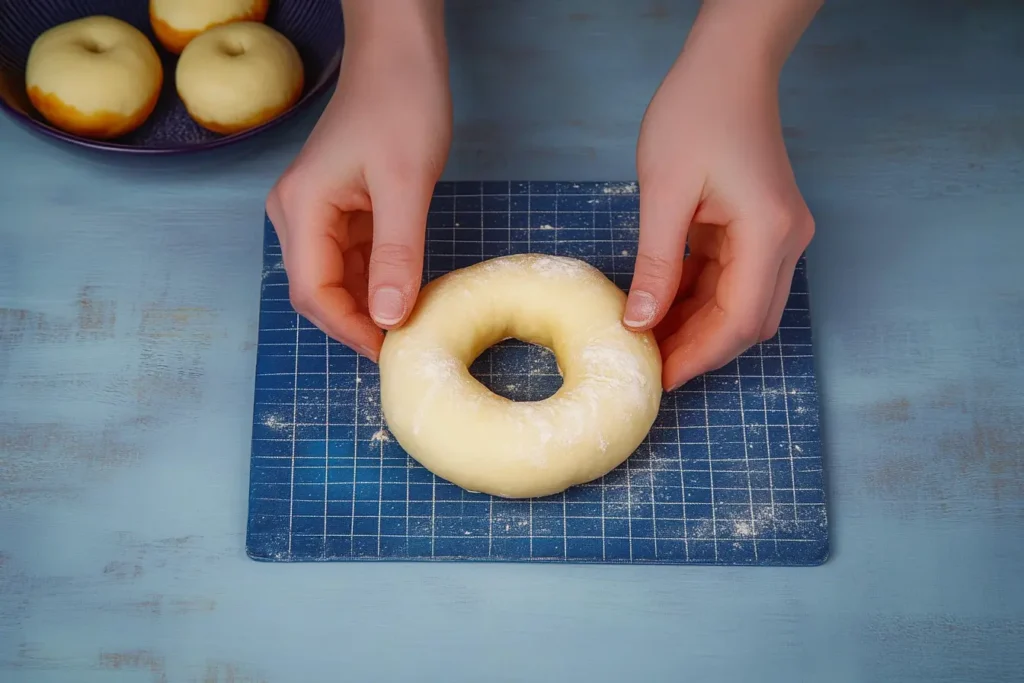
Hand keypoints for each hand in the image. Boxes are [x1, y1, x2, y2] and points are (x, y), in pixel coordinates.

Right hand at [265, 1, 450, 359]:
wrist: (399, 55)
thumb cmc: (401, 104)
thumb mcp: (406, 184)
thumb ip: (397, 255)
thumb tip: (389, 318)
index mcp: (301, 208)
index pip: (315, 293)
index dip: (351, 330)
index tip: (392, 351)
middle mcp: (296, 214)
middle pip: (318, 292)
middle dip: (358, 322)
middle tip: (405, 342)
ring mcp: (314, 213)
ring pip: (335, 279)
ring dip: (369, 303)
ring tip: (411, 320)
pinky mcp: (337, 209)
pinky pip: (350, 259)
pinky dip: (376, 279)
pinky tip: (407, 287)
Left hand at [624, 0, 818, 390]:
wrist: (728, 65)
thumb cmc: (697, 114)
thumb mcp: (664, 193)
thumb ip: (655, 264)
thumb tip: (639, 322)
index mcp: (769, 234)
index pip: (738, 321)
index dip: (699, 356)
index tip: (660, 378)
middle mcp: (785, 241)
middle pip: (747, 321)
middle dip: (700, 347)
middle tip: (650, 365)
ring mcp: (777, 234)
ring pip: (740, 304)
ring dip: (698, 325)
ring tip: (649, 340)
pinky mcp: (760, 227)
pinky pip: (732, 278)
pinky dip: (700, 298)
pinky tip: (663, 306)